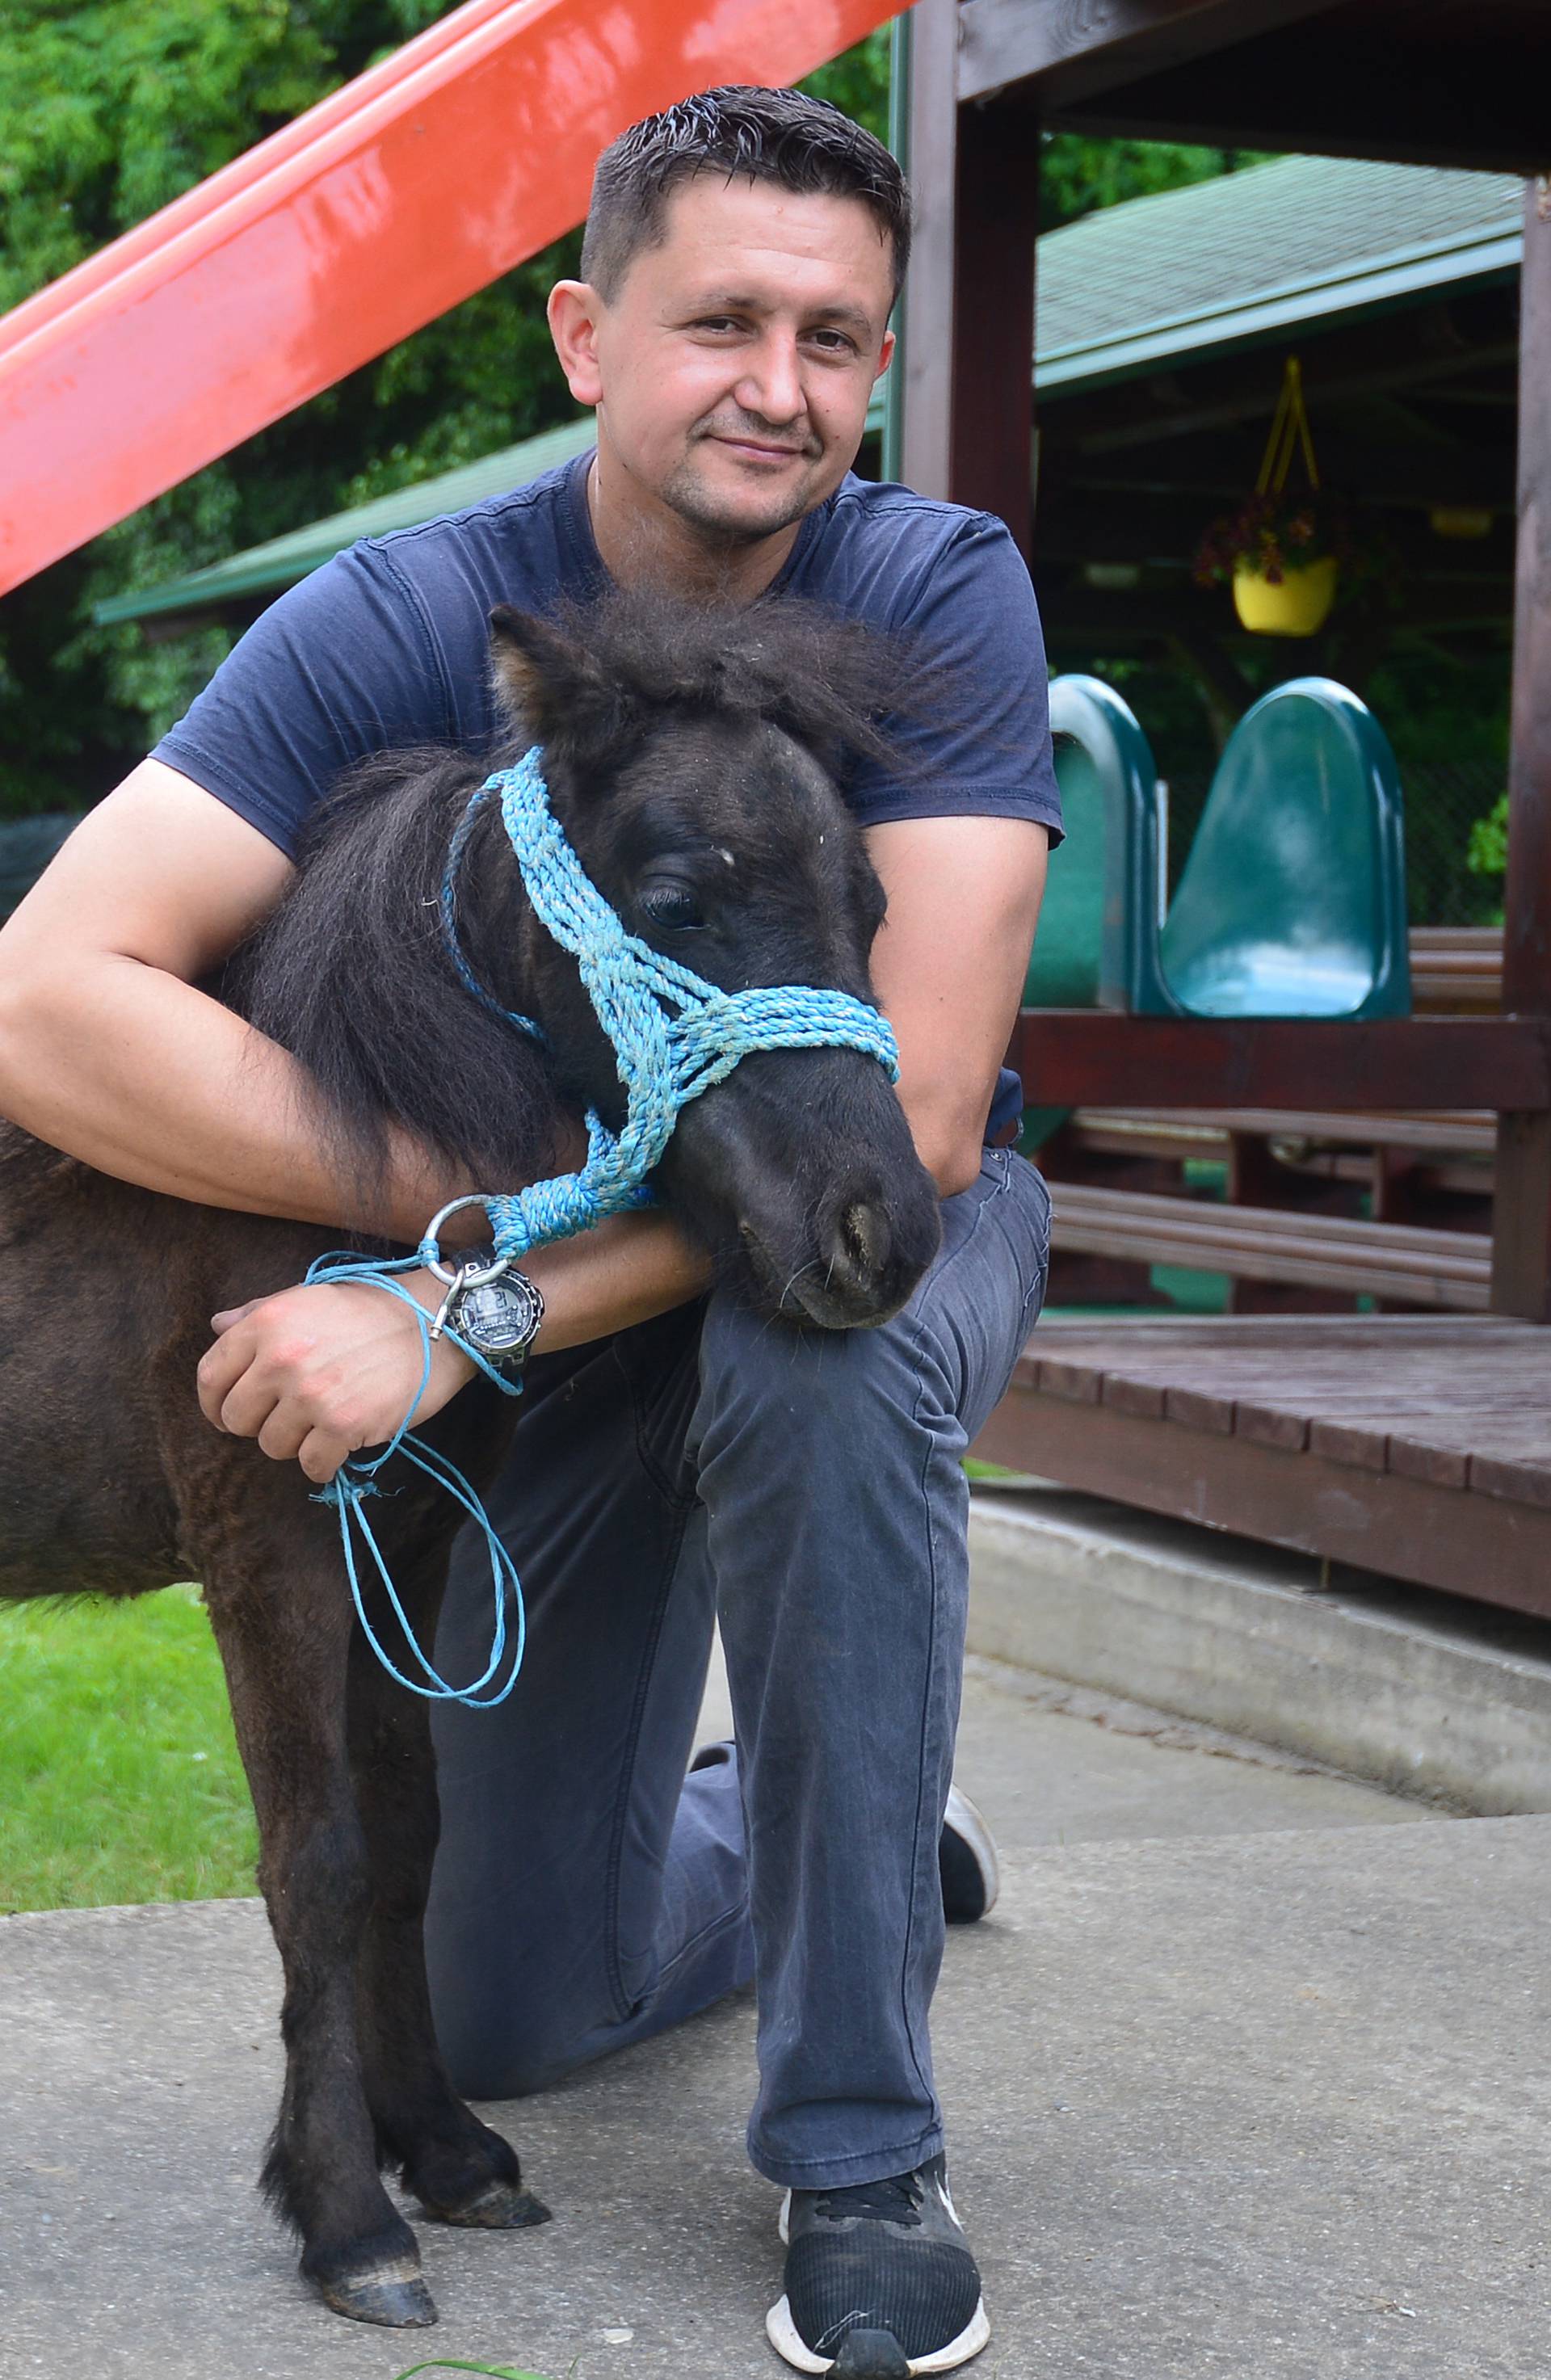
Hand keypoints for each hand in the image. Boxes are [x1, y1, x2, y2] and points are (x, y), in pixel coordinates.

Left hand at [197, 1278, 474, 1483]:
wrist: (436, 1323)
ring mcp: (312, 1395)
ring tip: (321, 1424)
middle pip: (237, 1418)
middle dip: (257, 1423)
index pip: (210, 1376)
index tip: (226, 1413)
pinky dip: (323, 1463)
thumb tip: (217, 1326)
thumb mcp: (309, 1297)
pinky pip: (312, 1465)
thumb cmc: (371, 1309)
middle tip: (285, 1417)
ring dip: (294, 1442)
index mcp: (267, 1323)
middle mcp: (282, 1359)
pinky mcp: (344, 1425)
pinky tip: (339, 1446)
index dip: (213, 1402)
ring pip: (272, 1446)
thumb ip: (258, 1313)